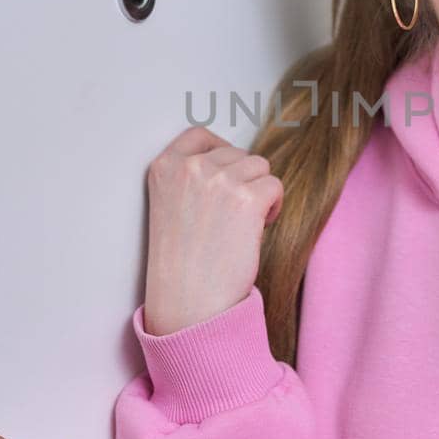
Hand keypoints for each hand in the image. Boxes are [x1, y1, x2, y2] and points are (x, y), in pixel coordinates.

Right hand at [142, 125, 283, 334]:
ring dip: (260, 191)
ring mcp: (218, 181)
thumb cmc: (181, 263)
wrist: (187, 302)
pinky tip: (259, 228)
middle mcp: (190, 168)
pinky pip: (274, 185)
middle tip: (233, 215)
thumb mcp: (170, 206)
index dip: (219, 152)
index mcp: (164, 167)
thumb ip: (193, 179)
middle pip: (237, 153)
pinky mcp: (246, 199)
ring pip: (260, 167)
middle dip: (242, 180)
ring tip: (246, 222)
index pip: (199, 135)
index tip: (226, 175)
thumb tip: (235, 163)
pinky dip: (274, 206)